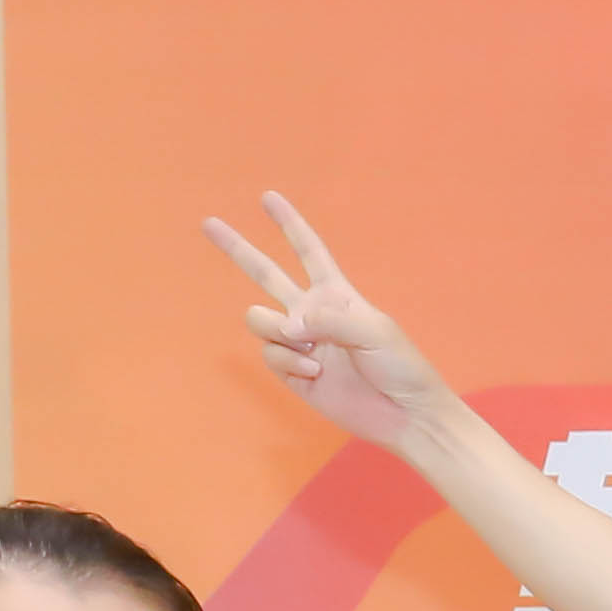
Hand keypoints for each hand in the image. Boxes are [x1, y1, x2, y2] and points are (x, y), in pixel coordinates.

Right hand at [206, 193, 470, 466]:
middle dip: (237, 248)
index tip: (269, 197)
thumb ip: (328, 319)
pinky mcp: (291, 373)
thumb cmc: (400, 366)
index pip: (308, 250)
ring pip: (259, 319)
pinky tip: (314, 375)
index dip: (289, 223)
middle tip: (208, 222)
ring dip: (277, 331)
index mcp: (335, 293)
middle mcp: (311, 313)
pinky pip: (270, 355)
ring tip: (310, 351)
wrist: (403, 413)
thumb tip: (288, 327)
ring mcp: (299, 343)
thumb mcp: (372, 329)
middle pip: (265, 273)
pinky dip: (288, 363)